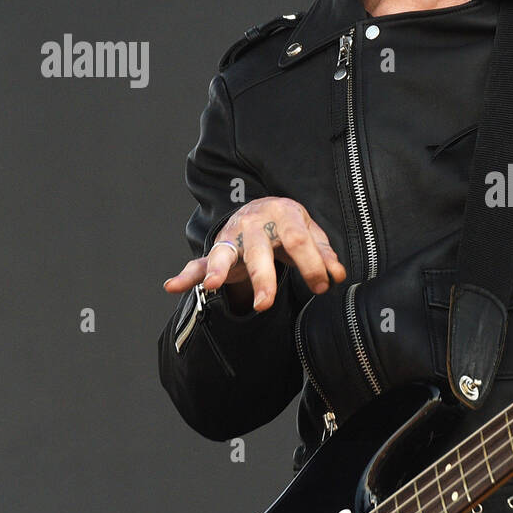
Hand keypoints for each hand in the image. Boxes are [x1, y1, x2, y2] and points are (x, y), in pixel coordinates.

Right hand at [163, 198, 346, 312]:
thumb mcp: (311, 233)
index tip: (323, 285)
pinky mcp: (218, 250)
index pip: (297, 239)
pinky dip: (187, 275)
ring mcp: (233, 236)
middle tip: (266, 304)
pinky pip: (200, 263)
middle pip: (258, 250)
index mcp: (283, 214)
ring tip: (213, 286)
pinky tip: (173, 286)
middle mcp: (254, 223)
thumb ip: (324, 254)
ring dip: (219, 271)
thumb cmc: (290, 226)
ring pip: (225, 253)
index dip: (311, 263)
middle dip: (262, 277)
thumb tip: (338, 276)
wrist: (264, 208)